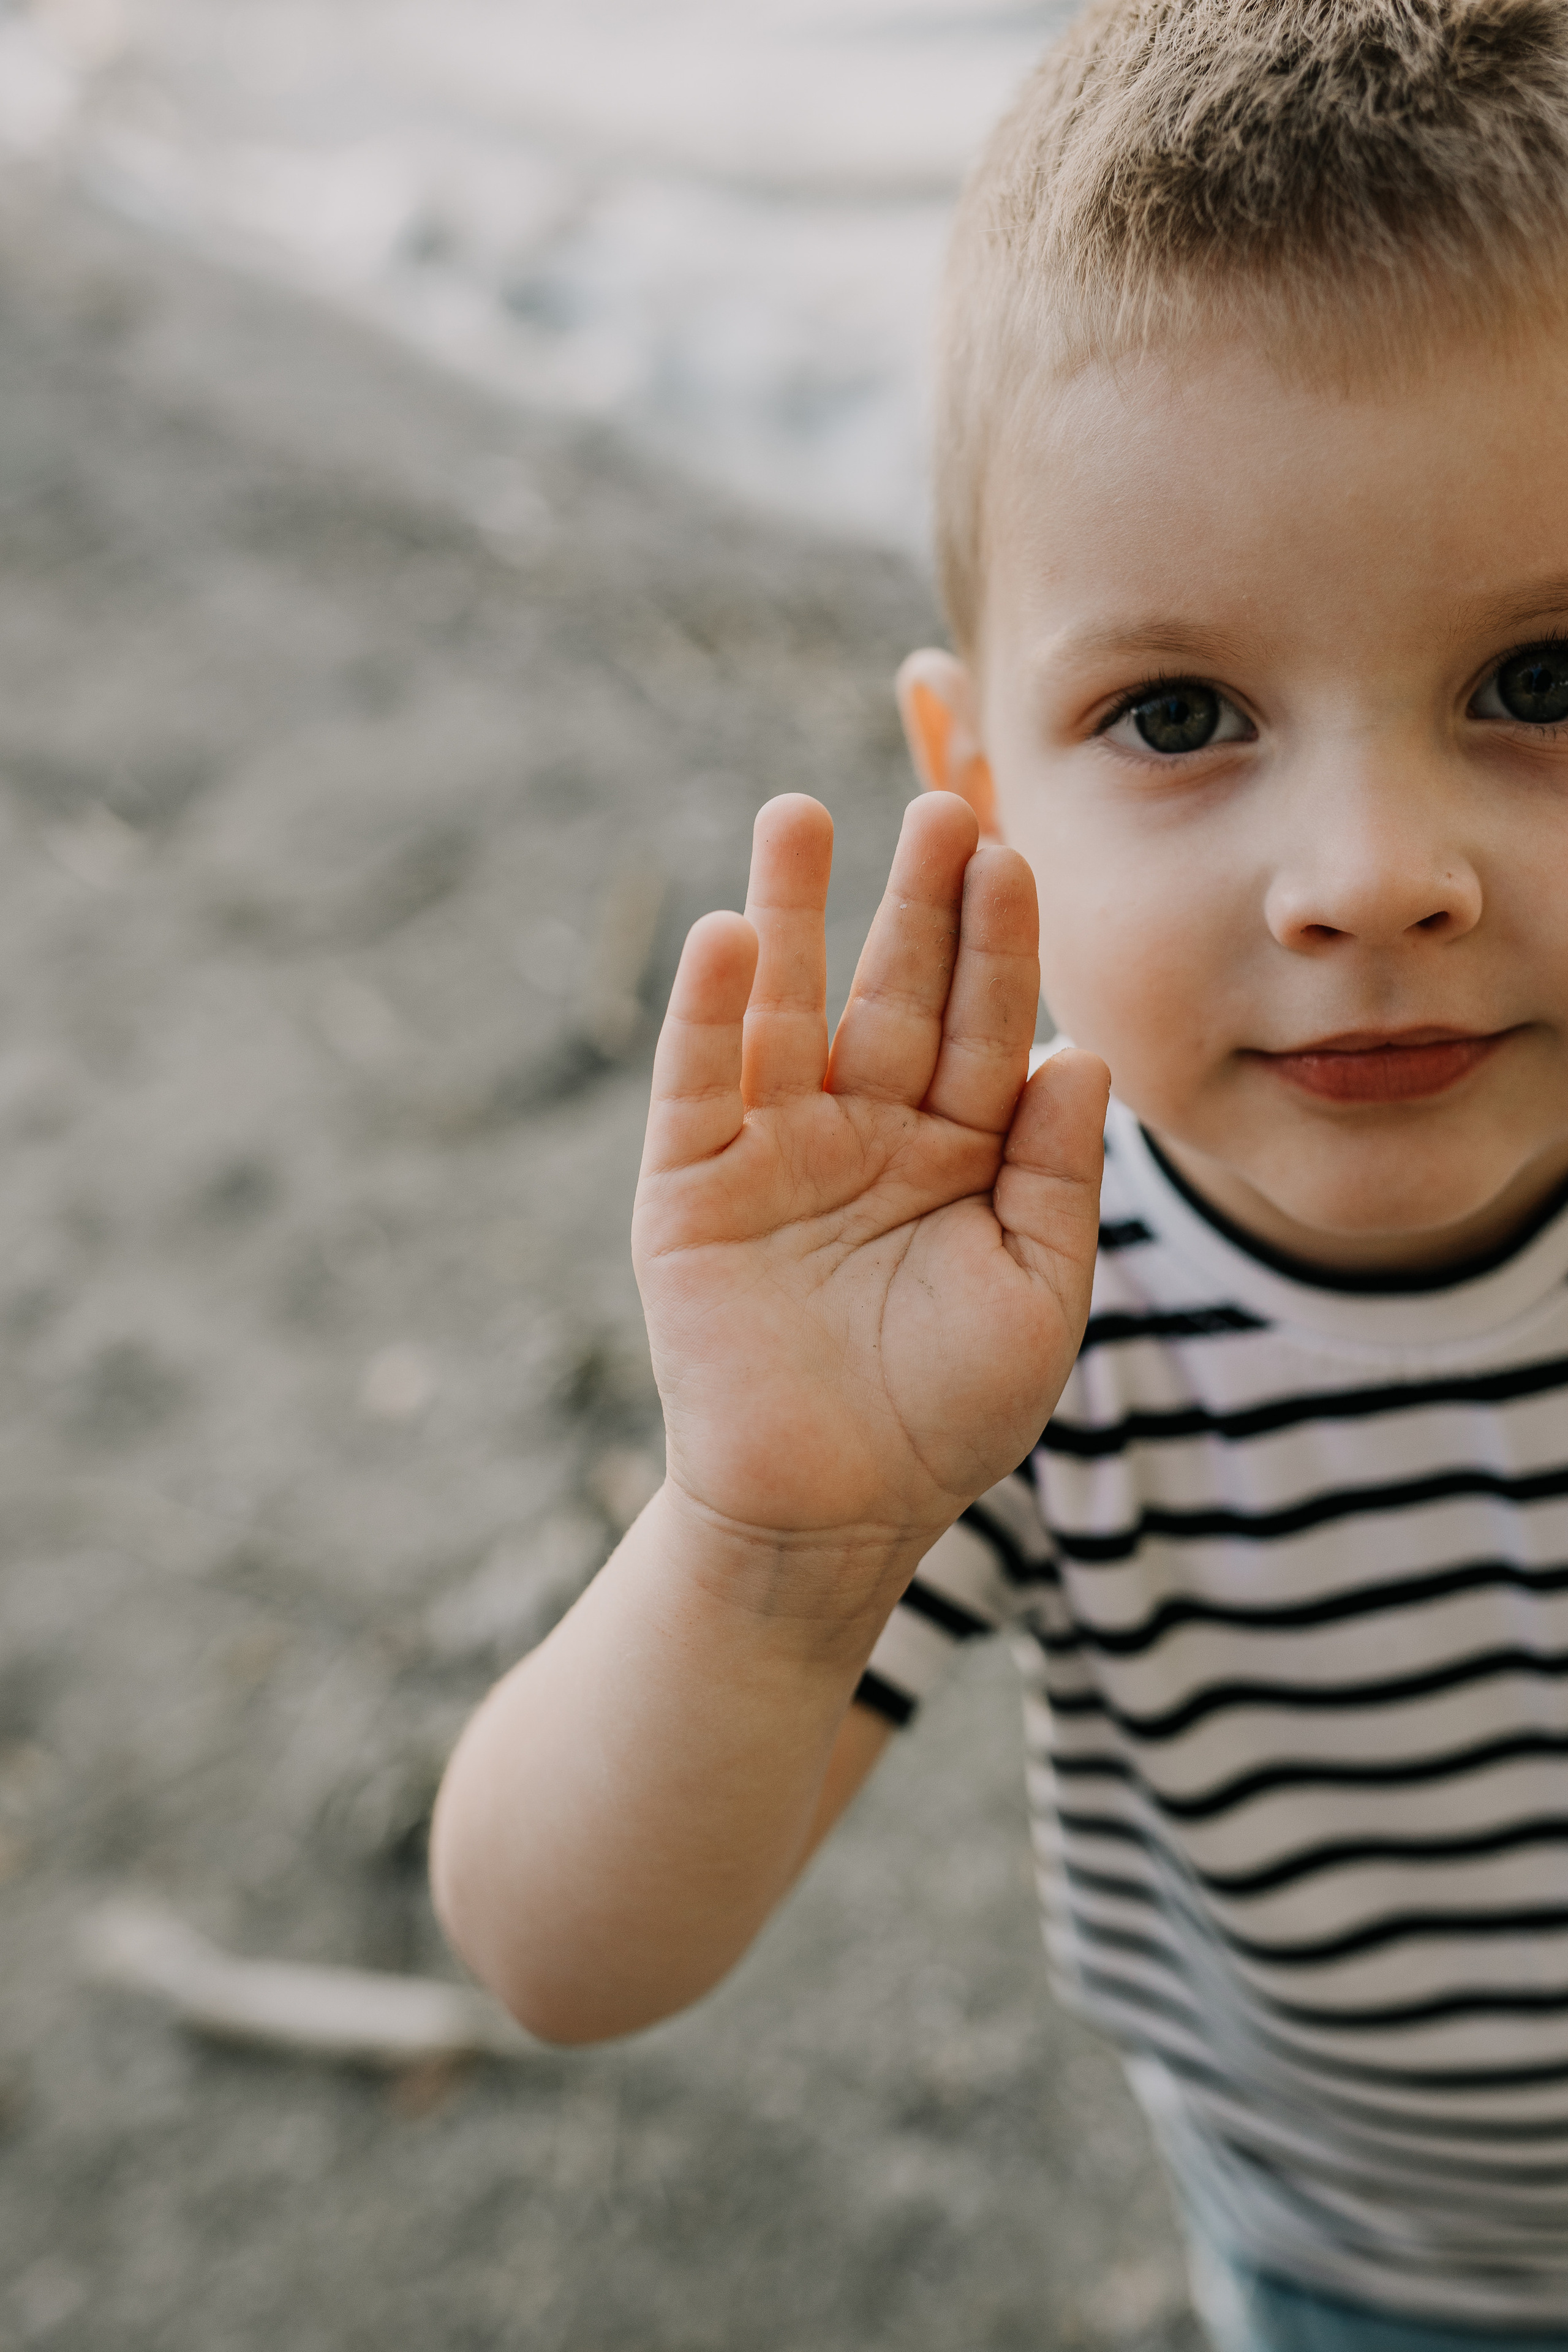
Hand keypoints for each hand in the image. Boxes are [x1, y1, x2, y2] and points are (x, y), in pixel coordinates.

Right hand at [634, 792, 1107, 1589]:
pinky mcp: (691, 1188)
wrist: (834, 1516)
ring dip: (791, 914)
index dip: (998, 946)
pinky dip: (708, 1014)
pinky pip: (701, 1086)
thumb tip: (1085, 1052)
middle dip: (913, 903)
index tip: (1014, 854)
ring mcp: (775, 1151)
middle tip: (937, 805)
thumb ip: (1057, 1174)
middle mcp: (866, 1129)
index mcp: (958, 1150)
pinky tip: (727, 932)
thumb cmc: (948, 1415)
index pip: (986, 1026)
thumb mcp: (1037, 1293)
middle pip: (892, 993)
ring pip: (786, 1010)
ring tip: (800, 813)